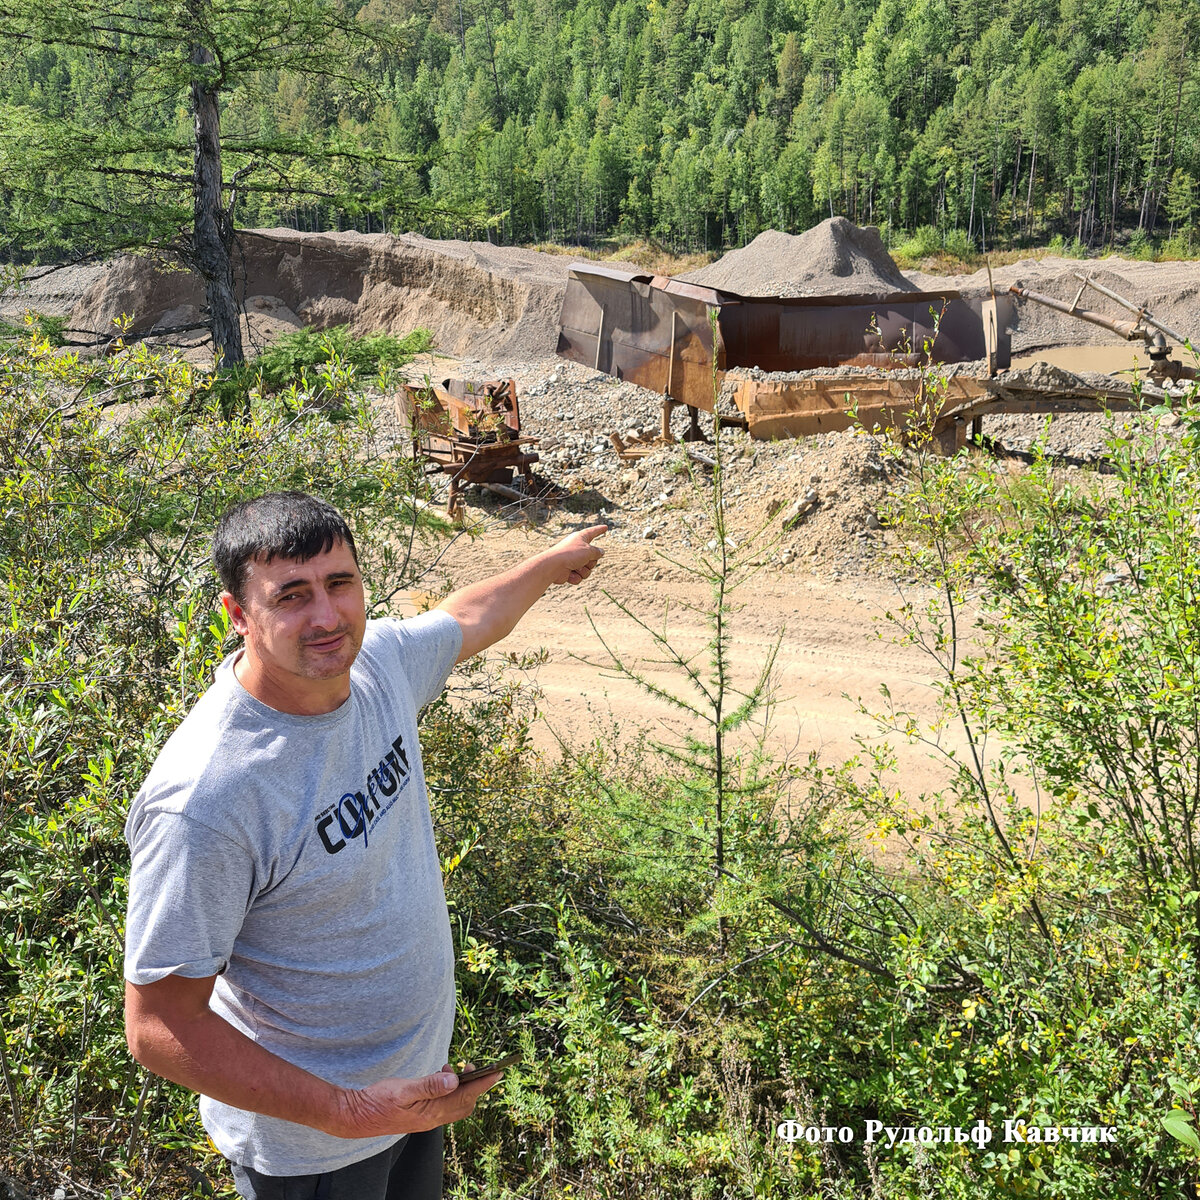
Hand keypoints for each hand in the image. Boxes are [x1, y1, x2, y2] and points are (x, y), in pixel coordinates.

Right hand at [331, 1063, 500, 1138]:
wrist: (356, 1117)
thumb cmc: (377, 1102)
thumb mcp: (402, 1089)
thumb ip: (429, 1085)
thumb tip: (454, 1079)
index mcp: (431, 1113)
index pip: (465, 1097)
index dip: (483, 1084)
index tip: (498, 1071)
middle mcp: (432, 1119)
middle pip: (465, 1104)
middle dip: (475, 1086)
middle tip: (474, 1067)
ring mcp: (426, 1119)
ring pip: (455, 1105)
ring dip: (461, 1087)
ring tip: (454, 1068)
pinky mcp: (420, 1115)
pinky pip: (443, 1104)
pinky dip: (448, 1090)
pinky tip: (440, 1076)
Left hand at [549, 524, 606, 584]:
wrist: (553, 566)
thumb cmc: (570, 554)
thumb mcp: (588, 551)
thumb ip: (597, 552)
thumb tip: (601, 552)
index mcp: (580, 538)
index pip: (593, 532)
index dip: (599, 530)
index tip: (605, 527)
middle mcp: (576, 548)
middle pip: (593, 557)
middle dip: (591, 562)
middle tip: (584, 560)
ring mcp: (572, 560)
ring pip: (587, 569)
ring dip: (584, 571)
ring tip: (575, 568)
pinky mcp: (568, 571)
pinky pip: (579, 576)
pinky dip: (576, 577)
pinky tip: (569, 574)